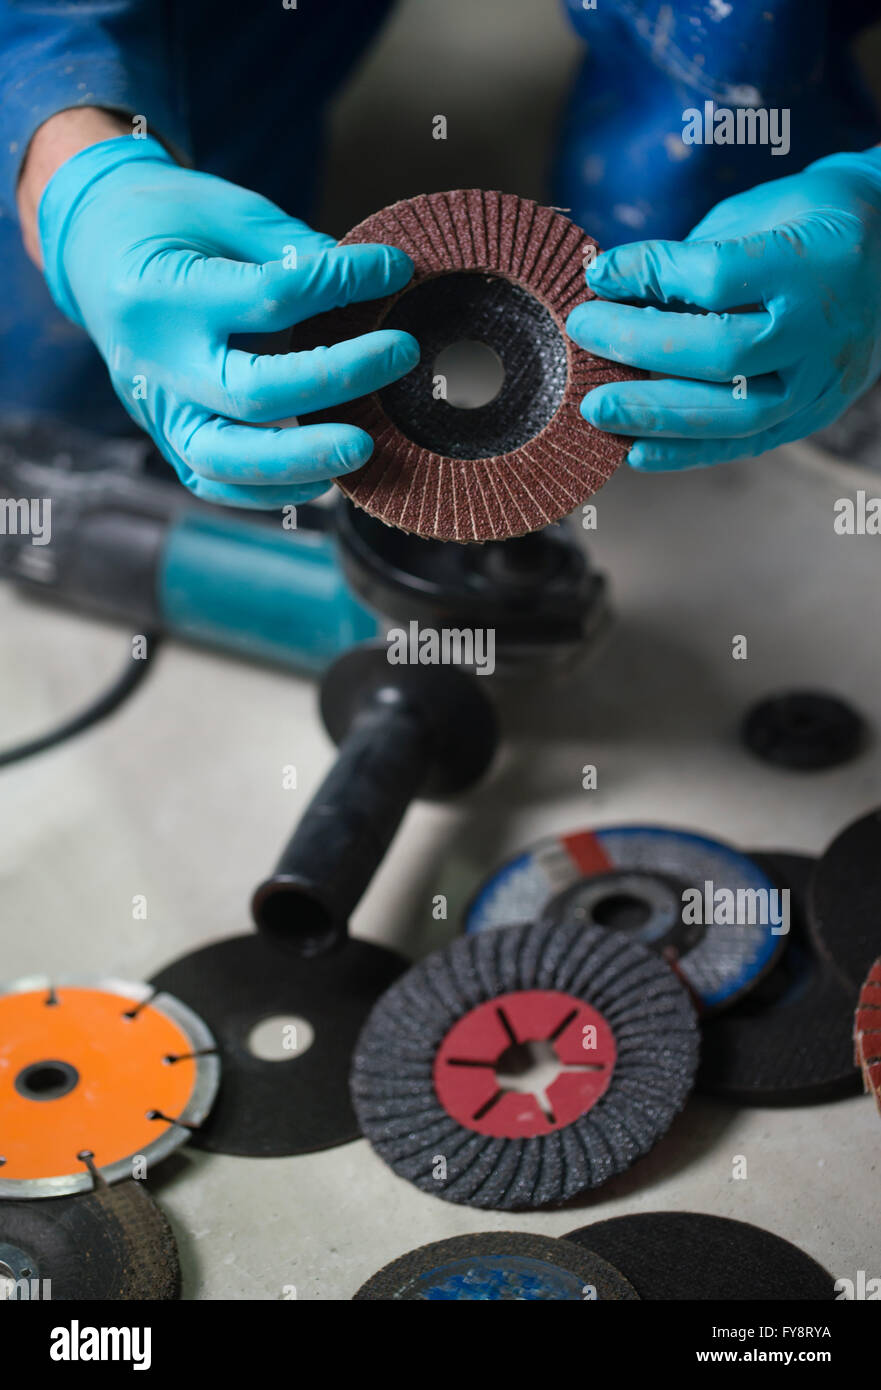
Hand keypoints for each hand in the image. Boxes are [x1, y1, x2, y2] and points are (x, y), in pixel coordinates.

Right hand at [36, 133, 417, 505]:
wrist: (93, 252)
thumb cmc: (162, 224)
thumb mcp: (220, 209)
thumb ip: (289, 246)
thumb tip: (370, 279)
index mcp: (162, 291)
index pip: (269, 297)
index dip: (341, 281)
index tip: (394, 269)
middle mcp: (154, 361)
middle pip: (252, 392)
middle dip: (335, 379)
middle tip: (400, 355)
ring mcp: (156, 409)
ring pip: (226, 459)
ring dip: (301, 460)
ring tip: (364, 446)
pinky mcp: (164, 436)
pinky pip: (213, 482)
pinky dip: (267, 491)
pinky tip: (321, 479)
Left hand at [565, 149, 880, 469]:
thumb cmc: (806, 225)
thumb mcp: (753, 218)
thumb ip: (689, 260)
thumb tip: (610, 289)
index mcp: (810, 262)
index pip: (716, 277)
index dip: (651, 275)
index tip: (602, 273)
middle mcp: (820, 328)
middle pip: (722, 352)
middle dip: (640, 345)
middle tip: (583, 334)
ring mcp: (820, 379)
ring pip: (734, 411)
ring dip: (654, 413)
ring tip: (596, 408)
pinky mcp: (811, 414)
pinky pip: (744, 444)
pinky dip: (685, 452)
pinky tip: (634, 452)